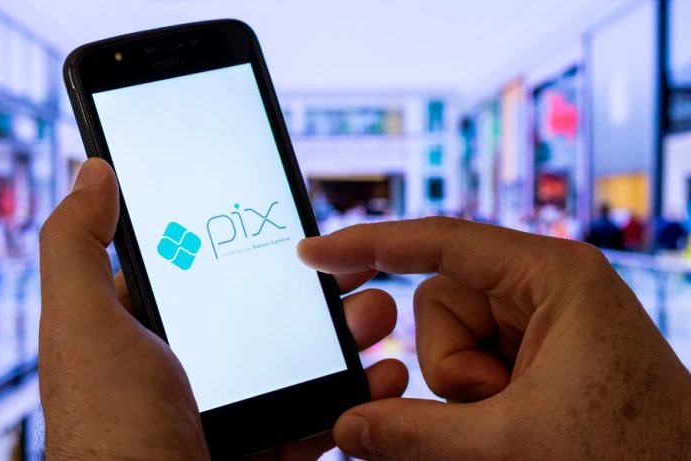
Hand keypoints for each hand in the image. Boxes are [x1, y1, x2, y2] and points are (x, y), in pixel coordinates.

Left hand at [39, 158, 406, 459]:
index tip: (289, 225)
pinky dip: (356, 395)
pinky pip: (320, 416)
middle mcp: (187, 373)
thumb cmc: (109, 430)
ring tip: (379, 314)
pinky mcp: (265, 450)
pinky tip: (379, 374)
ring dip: (348, 335)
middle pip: (264, 315)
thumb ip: (77, 246)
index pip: (202, 275)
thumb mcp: (84, 324)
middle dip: (315, 289)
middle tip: (355, 265)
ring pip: (300, 362)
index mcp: (144, 336)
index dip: (245, 247)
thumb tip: (95, 171)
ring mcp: (229, 414)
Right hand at [298, 218, 690, 459]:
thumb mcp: (511, 444)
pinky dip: (473, 396)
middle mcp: (543, 286)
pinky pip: (469, 361)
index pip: (440, 243)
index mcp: (553, 275)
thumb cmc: (633, 453)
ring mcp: (538, 319)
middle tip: (494, 405)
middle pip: (439, 301)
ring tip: (514, 419)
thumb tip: (346, 428)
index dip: (370, 244)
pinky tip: (516, 419)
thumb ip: (416, 434)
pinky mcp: (535, 351)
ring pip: (447, 338)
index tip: (315, 252)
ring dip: (463, 387)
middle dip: (450, 364)